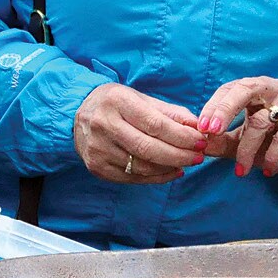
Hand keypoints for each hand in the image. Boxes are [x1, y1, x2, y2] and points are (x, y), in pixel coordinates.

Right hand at [72, 83, 205, 183]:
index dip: (181, 136)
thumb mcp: (141, 99)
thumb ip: (170, 113)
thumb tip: (198, 127)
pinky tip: (171, 171)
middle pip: (148, 148)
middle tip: (199, 157)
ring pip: (141, 166)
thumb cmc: (117, 104)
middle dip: (179, 155)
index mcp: (117, 102)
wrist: (77, 114)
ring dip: (169, 167)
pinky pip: (132, 178)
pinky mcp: (96, 167)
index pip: (155, 124)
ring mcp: (98, 148)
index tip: (201, 141)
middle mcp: (104, 125)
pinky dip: (156, 178)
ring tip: (186, 163)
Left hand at [195, 77, 277, 186]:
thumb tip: (198, 143)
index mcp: (258, 88)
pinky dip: (273, 155)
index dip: (214, 106)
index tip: (201, 128)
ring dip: (247, 148)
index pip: (231, 88)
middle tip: (211, 132)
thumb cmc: (273, 146)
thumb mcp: (243, 143)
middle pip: (246, 89)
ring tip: (241, 170)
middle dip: (225, 110)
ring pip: (263, 120)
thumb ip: (221, 141)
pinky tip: (269, 170)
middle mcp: (276, 88)